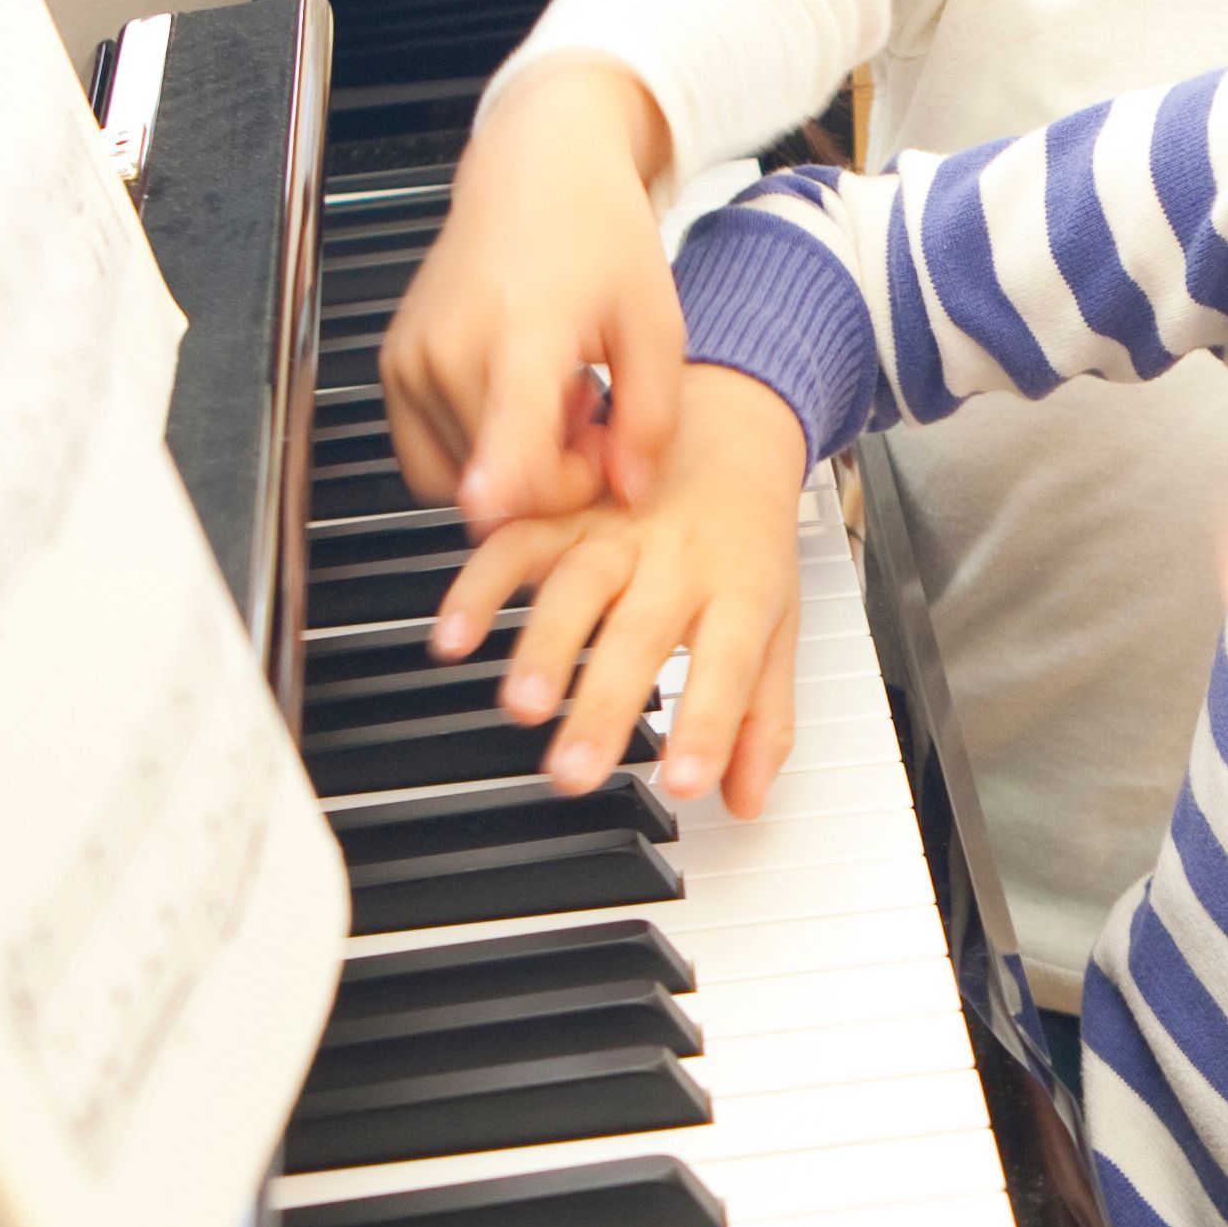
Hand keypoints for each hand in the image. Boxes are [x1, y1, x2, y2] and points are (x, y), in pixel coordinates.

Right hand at [383, 64, 683, 527]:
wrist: (533, 172)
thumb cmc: (596, 236)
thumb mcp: (656, 324)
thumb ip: (650, 419)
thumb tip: (625, 492)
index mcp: (523, 329)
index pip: (505, 419)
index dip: (499, 477)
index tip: (485, 505)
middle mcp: (450, 348)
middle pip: (502, 483)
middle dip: (560, 478)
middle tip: (595, 414)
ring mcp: (411, 363)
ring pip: (463, 483)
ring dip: (518, 466)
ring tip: (555, 396)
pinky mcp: (392, 372)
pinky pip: (432, 462)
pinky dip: (479, 452)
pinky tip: (518, 397)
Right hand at [430, 366, 812, 803]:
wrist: (729, 426)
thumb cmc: (750, 541)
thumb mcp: (777, 623)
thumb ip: (763, 715)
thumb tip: (746, 800)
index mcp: (739, 588)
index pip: (728, 666)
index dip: (707, 726)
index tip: (683, 784)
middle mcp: (674, 560)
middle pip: (639, 635)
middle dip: (603, 705)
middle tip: (574, 771)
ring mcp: (614, 532)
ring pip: (574, 587)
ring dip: (542, 648)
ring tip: (518, 706)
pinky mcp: (562, 512)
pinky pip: (515, 546)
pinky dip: (479, 589)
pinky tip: (450, 637)